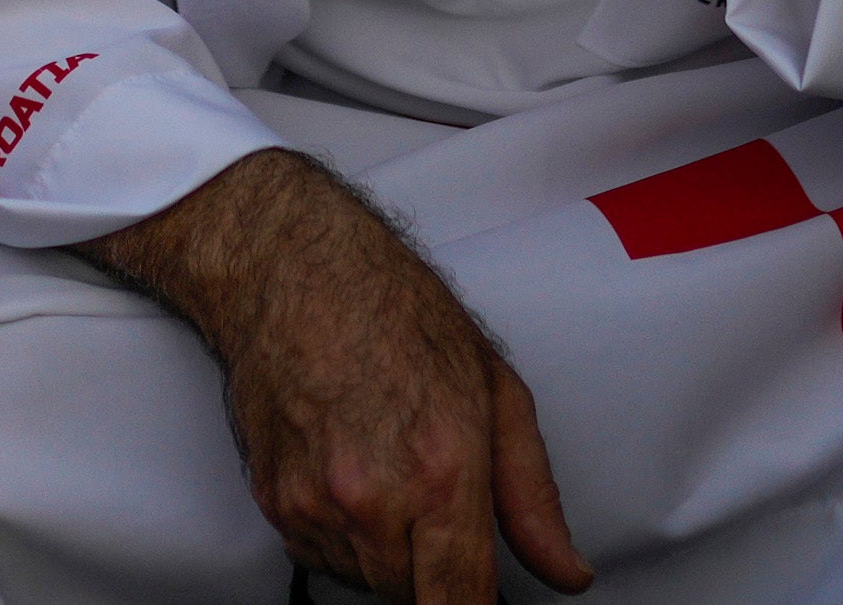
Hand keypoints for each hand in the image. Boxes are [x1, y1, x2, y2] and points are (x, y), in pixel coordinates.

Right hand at [88, 151, 592, 602]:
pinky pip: (324, 557)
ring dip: (391, 552)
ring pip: (370, 581)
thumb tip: (566, 569)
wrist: (291, 270)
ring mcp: (318, 506)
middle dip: (438, 567)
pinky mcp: (276, 505)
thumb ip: (533, 497)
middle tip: (439, 496)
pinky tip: (352, 467)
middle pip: (418, 596)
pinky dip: (345, 534)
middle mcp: (374, 499)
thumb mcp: (495, 389)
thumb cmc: (390, 309)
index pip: (461, 602)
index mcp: (441, 470)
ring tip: (391, 467)